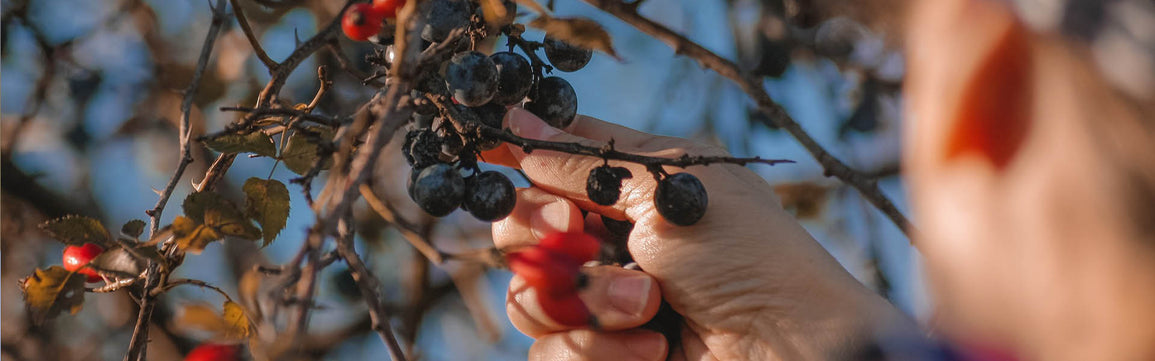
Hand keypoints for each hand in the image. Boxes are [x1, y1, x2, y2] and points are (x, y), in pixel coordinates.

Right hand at [492, 108, 907, 359]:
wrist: (787, 348)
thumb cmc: (748, 256)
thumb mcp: (666, 189)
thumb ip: (585, 162)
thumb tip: (520, 120)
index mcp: (631, 186)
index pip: (553, 162)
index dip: (517, 158)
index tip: (489, 155)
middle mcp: (610, 239)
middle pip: (520, 229)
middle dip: (541, 234)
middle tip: (577, 236)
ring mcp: (604, 300)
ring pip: (529, 296)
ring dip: (586, 302)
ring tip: (649, 305)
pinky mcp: (605, 352)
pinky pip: (551, 350)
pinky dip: (597, 348)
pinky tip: (653, 347)